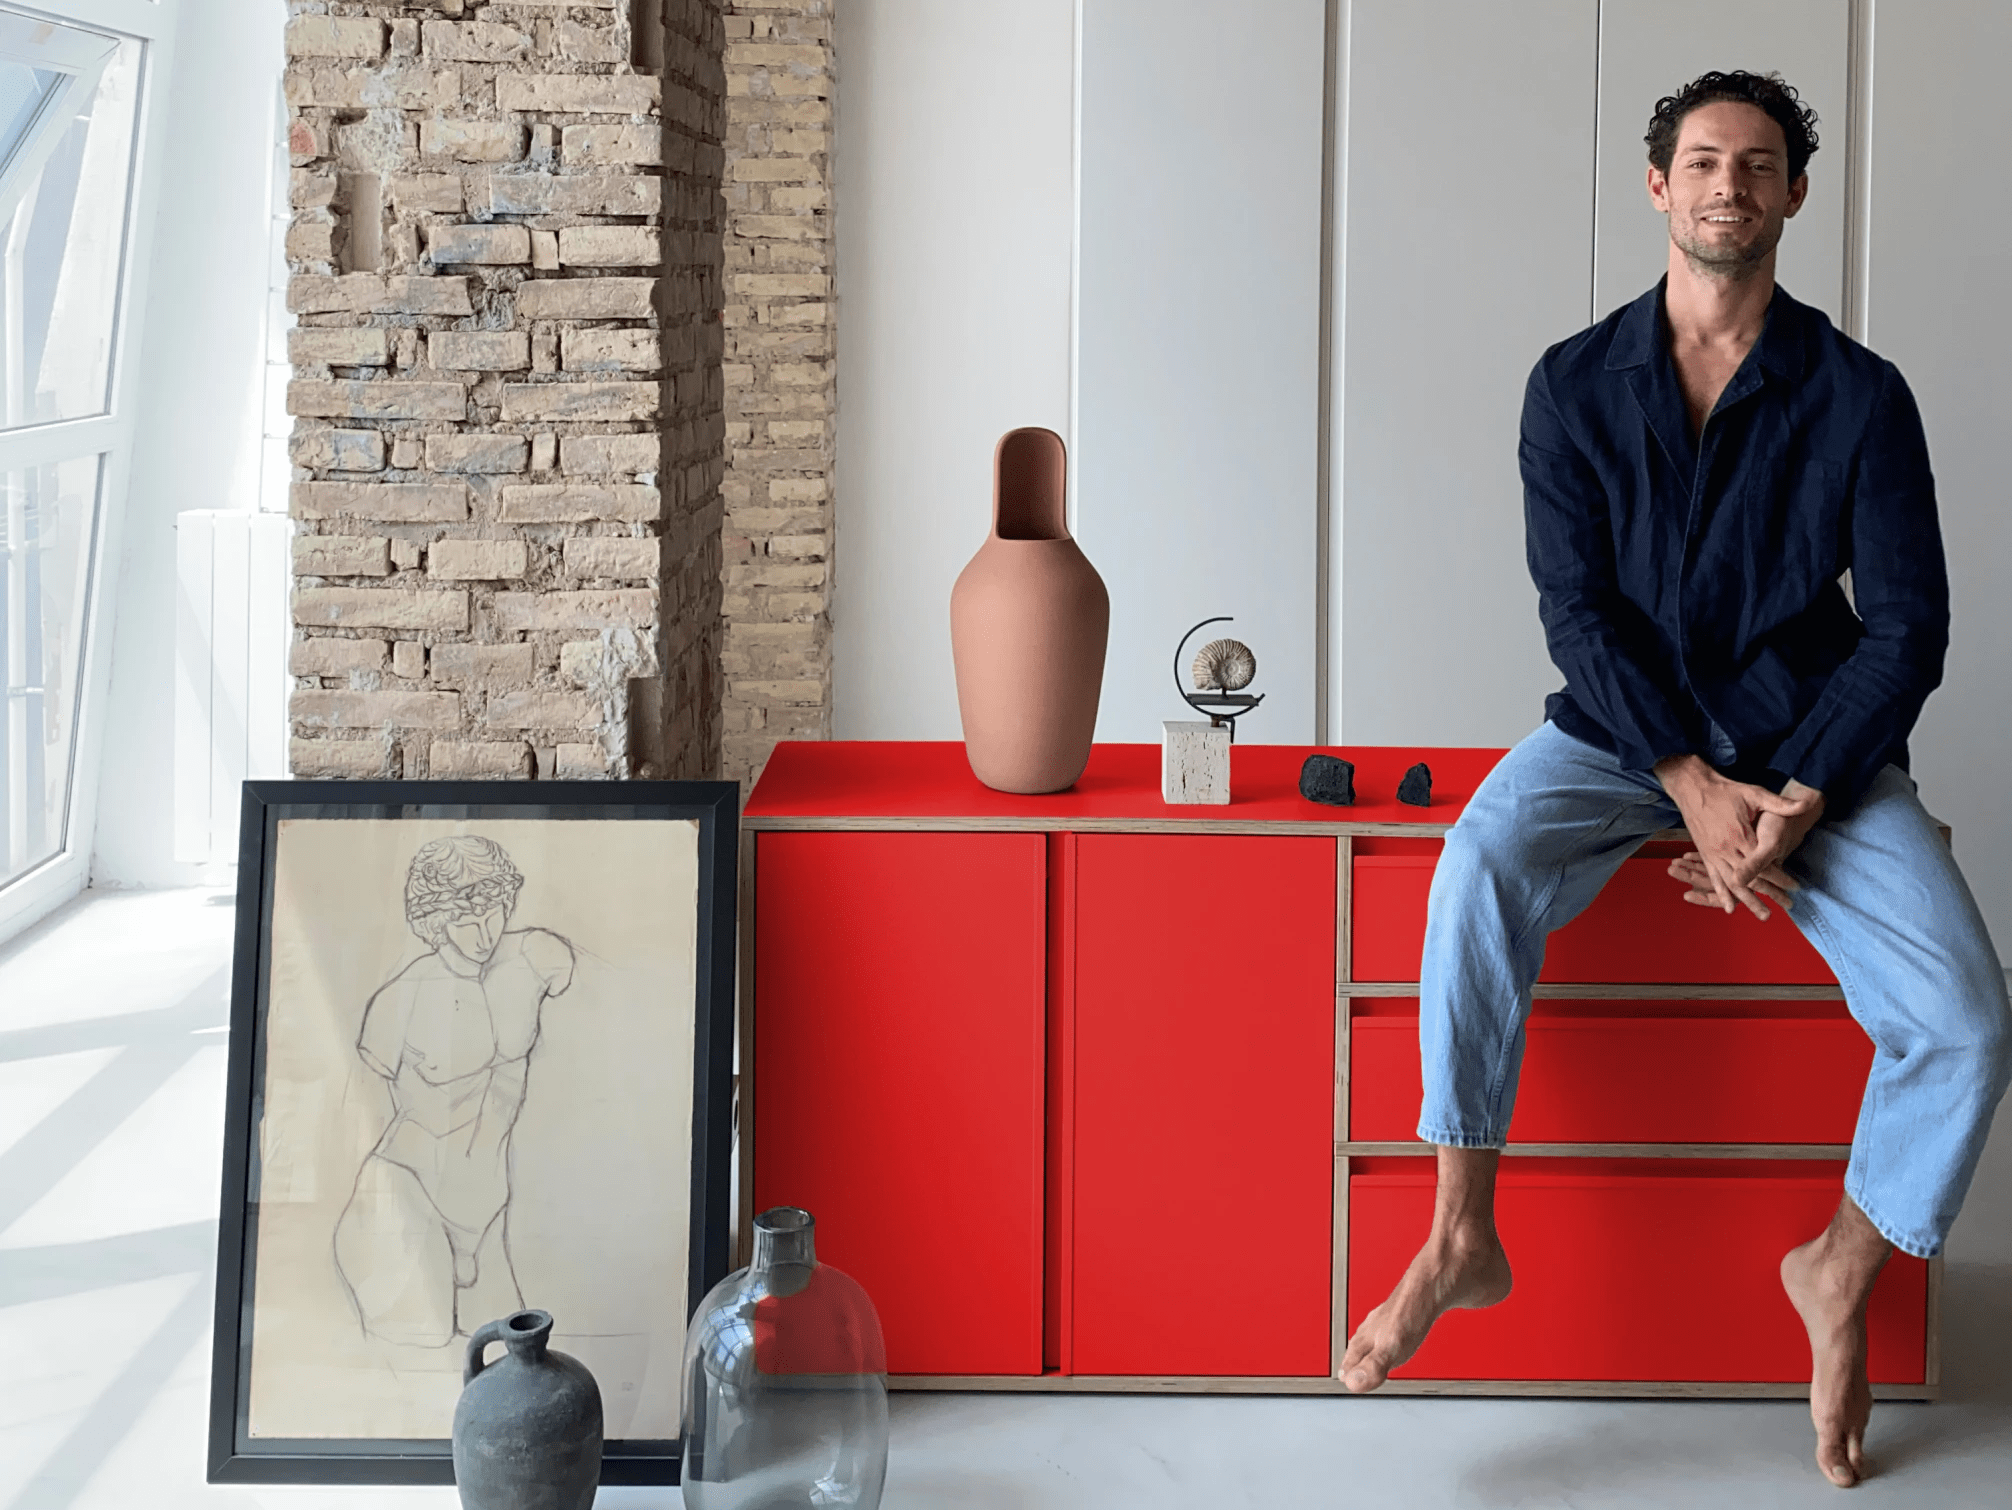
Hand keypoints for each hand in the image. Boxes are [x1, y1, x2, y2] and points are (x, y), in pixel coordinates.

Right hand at [1654, 756, 1823, 919]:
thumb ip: (1779, 803)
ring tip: (1763, 914)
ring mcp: (1714, 853)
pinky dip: (1721, 894)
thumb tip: (1804, 805)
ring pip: (1733, 883)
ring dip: (1748, 900)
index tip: (1794, 887)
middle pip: (1750, 878)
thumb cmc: (1725, 791)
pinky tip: (1729, 908)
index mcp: (1741, 836)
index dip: (1781, 877)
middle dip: (1770, 893)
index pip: (1764, 863)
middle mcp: (1726, 849)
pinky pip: (1714, 878)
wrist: (1693, 788)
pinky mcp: (1705, 854)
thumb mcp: (1753, 793)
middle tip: (1787, 906)